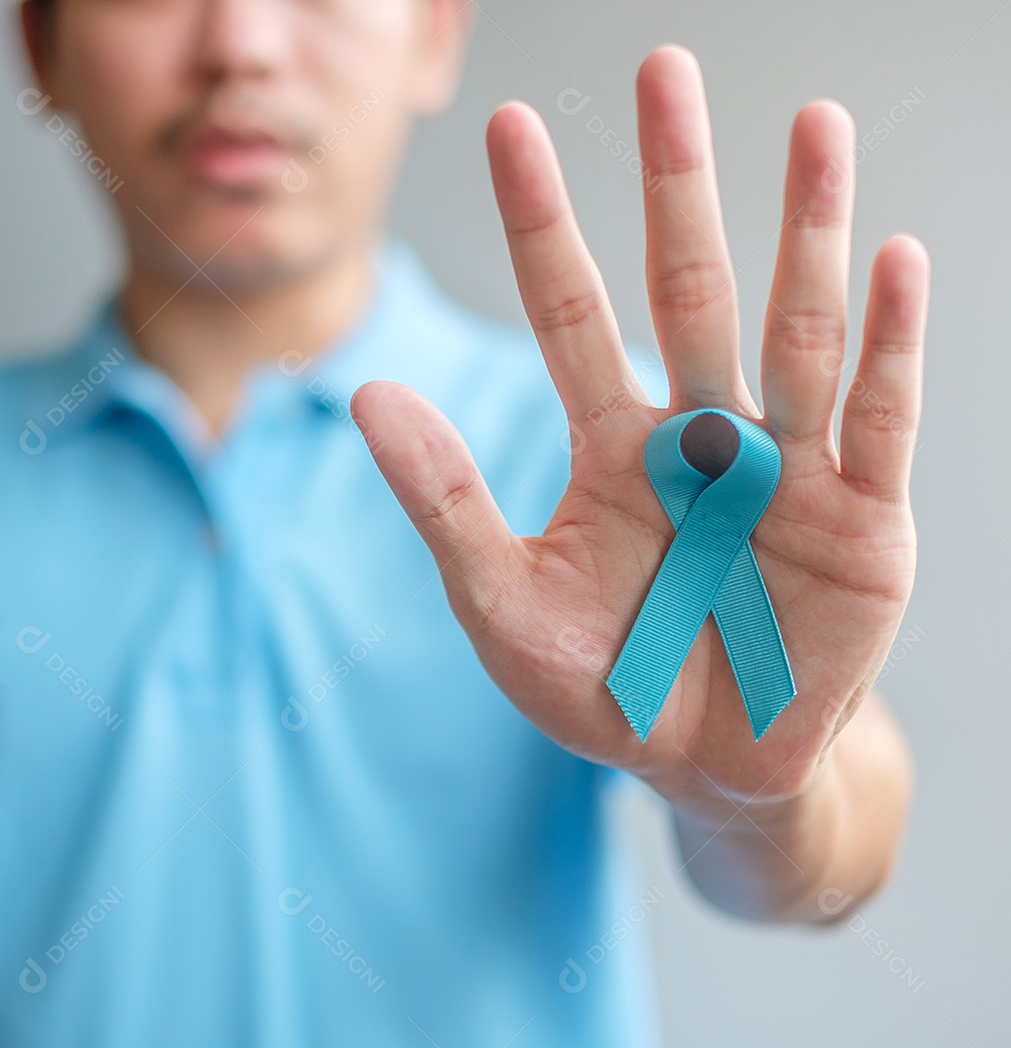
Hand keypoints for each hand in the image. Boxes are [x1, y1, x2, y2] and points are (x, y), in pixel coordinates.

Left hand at [349, 45, 929, 812]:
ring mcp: (786, 469)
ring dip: (806, 231)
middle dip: (677, 187)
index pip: (570, 315)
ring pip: (794, 330)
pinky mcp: (863, 519)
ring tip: (815, 125)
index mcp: (611, 449)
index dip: (541, 227)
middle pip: (686, 291)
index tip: (510, 128)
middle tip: (666, 72)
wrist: (705, 763)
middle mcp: (700, 436)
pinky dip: (887, 347)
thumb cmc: (606, 687)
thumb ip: (447, 501)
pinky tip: (892, 262)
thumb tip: (367, 391)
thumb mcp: (504, 604)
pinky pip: (875, 420)